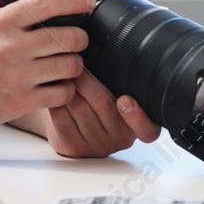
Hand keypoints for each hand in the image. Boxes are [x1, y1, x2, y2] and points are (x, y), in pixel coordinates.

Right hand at [0, 0, 96, 128]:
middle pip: (67, 37)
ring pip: (69, 66)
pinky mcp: (22, 100)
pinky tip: (59, 84)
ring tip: (69, 62)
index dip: (75, 0)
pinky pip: (61, 93)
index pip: (48, 4)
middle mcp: (13, 47)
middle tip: (78, 39)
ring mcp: (19, 76)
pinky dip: (67, 89)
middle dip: (81, 37)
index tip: (88, 1)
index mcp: (4, 22)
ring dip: (76, 64)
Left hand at [43, 70, 161, 157]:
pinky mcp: (74, 148)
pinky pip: (63, 119)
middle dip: (88, 80)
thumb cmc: (99, 103)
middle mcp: (121, 140)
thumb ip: (121, 84)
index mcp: (138, 127)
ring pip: (81, 109)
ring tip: (65, 72)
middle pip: (104, 105)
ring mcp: (97, 146)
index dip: (137, 116)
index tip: (125, 100)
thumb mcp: (118, 93)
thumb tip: (114, 55)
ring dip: (71, 87)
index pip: (147, 130)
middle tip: (77, 64)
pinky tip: (56, 90)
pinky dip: (58, 100)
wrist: (74, 125)